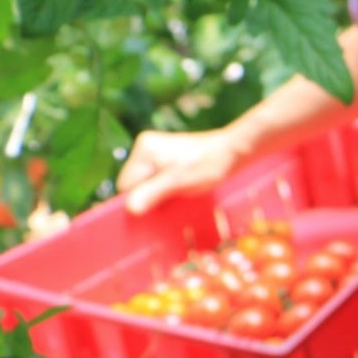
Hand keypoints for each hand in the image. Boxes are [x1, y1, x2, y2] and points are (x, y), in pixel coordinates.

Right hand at [116, 128, 246, 214]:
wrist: (232, 152)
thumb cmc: (208, 167)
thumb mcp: (179, 183)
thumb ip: (153, 194)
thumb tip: (130, 209)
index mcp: (143, 151)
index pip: (125, 186)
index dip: (139, 201)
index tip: (156, 210)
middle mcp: (144, 147)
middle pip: (134, 184)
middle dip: (149, 196)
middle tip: (171, 200)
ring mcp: (154, 151)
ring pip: (144, 183)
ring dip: (157, 193)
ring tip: (177, 193)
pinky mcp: (163, 156)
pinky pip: (154, 178)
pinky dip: (163, 187)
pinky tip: (177, 189)